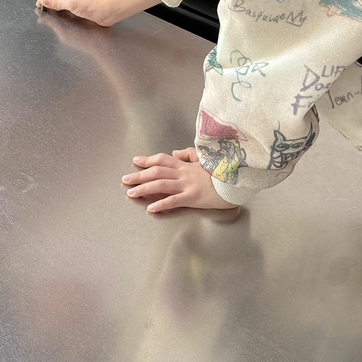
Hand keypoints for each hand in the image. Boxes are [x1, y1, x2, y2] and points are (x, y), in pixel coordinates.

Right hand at [36, 0, 112, 25]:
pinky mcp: (83, 7)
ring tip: (50, 11)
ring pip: (64, 0)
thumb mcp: (70, 3)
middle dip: (50, 0)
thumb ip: (56, 3)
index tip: (40, 4)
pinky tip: (62, 14)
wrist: (108, 12)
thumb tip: (44, 1)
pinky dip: (63, 10)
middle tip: (43, 8)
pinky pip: (69, 6)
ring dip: (56, 5)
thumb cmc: (93, 5)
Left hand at [122, 152, 237, 212]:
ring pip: (161, 185)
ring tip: (131, 193)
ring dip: (144, 188)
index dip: (148, 160)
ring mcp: (188, 185)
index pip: (163, 160)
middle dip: (139, 175)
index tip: (135, 161)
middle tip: (124, 179)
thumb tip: (176, 153)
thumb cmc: (223, 171)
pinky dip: (161, 204)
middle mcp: (184, 173)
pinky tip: (150, 209)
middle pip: (157, 172)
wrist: (237, 180)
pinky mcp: (194, 197)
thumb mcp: (206, 160)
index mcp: (187, 165)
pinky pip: (174, 200)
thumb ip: (190, 155)